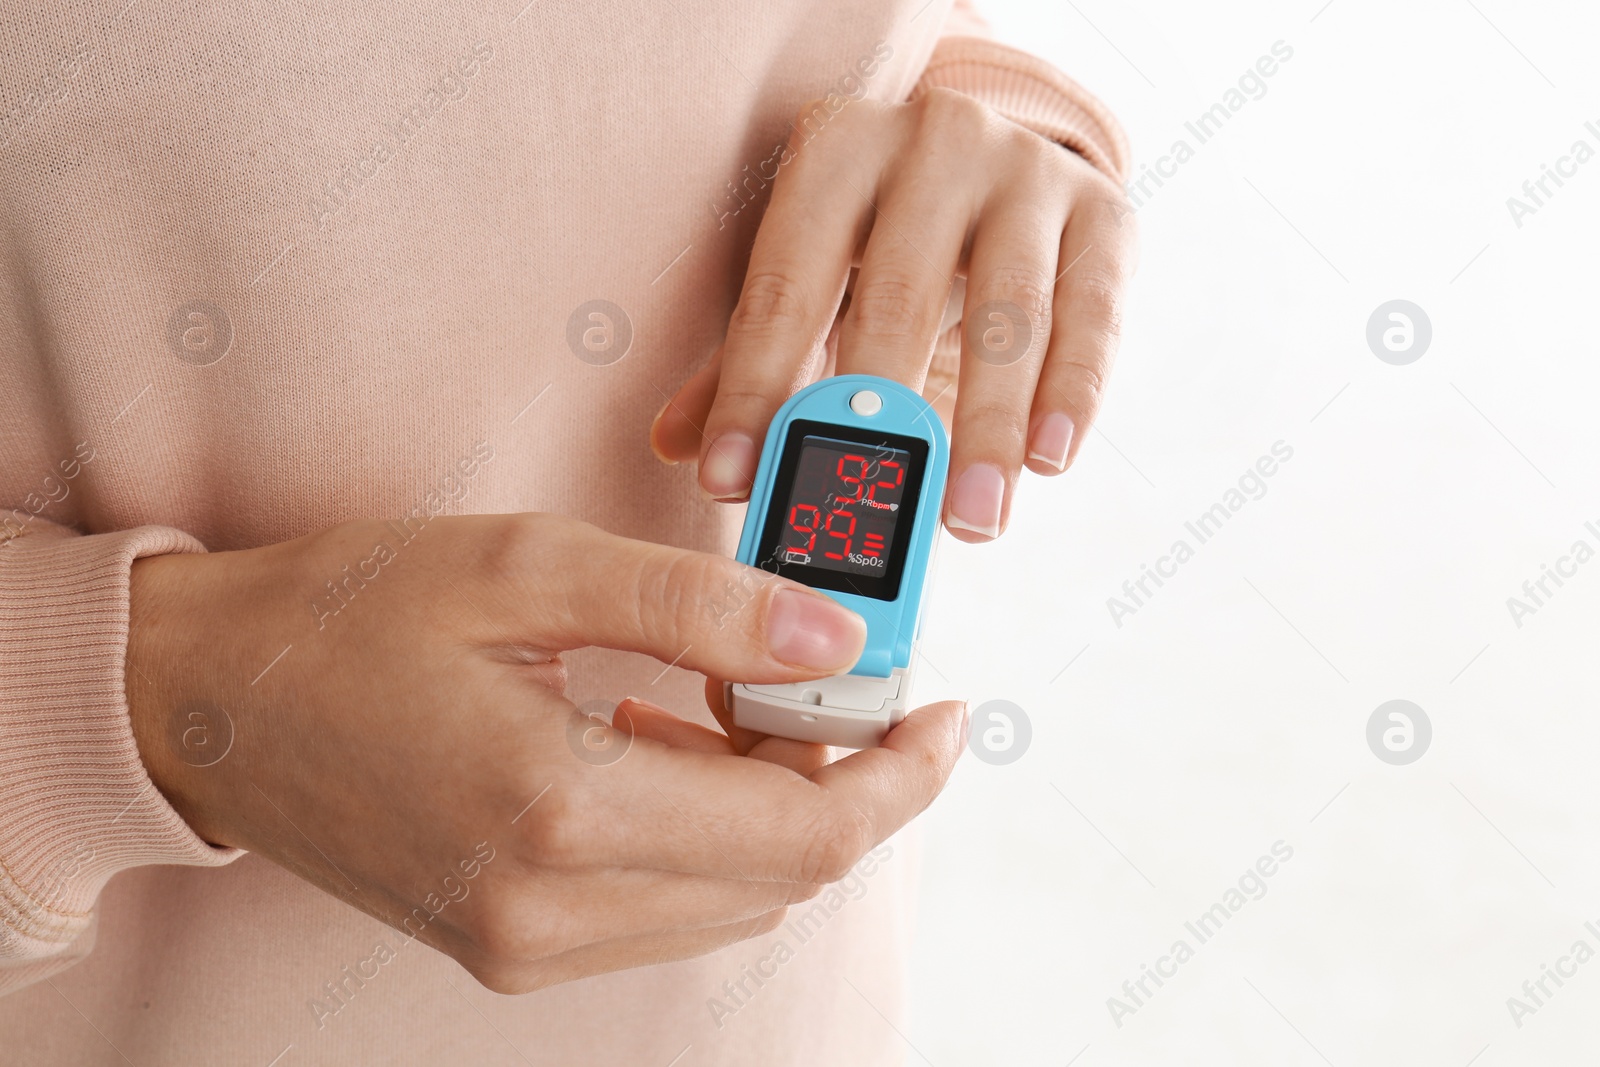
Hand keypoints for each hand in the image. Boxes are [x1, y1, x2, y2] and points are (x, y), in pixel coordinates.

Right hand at [127, 513, 966, 992]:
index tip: (943, 715)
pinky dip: (706, 834)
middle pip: (782, 876)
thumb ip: (700, 607)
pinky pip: (665, 905)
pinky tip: (666, 745)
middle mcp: (548, 912)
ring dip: (773, 806)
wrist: (203, 701)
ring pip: (732, 897)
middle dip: (843, 783)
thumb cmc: (349, 615)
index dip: (898, 778)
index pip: (804, 834)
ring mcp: (526, 945)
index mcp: (560, 812)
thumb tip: (835, 640)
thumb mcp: (531, 569)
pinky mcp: (508, 946)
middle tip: (837, 682)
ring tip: (733, 699)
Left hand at [650, 88, 1135, 541]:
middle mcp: (933, 141)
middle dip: (881, 416)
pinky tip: (1048, 462)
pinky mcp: (1103, 213)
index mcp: (838, 153)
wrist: (1006, 168)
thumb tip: (676, 448)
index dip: (754, 388)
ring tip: (971, 518)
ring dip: (990, 426)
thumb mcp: (814, 278)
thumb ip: (751, 358)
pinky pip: (1090, 315)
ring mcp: (1026, 171)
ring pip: (1008, 310)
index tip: (732, 481)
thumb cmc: (884, 243)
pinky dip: (1072, 395)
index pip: (785, 284)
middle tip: (869, 514)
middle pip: (899, 291)